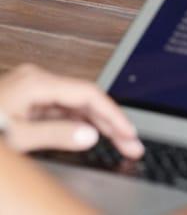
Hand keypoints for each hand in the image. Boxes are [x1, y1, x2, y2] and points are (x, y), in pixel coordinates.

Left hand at [0, 64, 142, 156]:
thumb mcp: (15, 138)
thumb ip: (55, 135)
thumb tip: (89, 136)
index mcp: (36, 82)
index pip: (86, 94)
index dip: (112, 114)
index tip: (129, 133)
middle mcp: (37, 80)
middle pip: (84, 98)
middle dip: (110, 122)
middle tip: (132, 144)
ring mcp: (31, 89)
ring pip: (74, 105)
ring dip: (97, 125)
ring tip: (120, 145)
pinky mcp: (26, 101)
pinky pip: (60, 110)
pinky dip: (77, 125)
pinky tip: (89, 138)